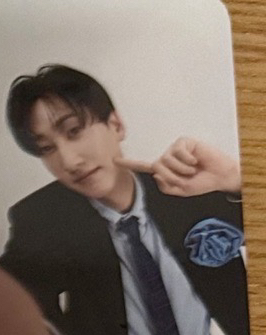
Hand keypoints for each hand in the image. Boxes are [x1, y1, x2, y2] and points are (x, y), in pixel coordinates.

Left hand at [123, 137, 242, 197]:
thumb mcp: (180, 190)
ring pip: (167, 160)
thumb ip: (166, 186)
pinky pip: (179, 152)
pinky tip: (197, 161)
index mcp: (163, 170)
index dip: (129, 164)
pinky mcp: (185, 143)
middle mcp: (166, 158)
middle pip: (157, 167)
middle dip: (173, 177)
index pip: (143, 167)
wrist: (220, 177)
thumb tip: (156, 174)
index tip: (114, 160)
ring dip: (182, 170)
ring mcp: (175, 150)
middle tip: (188, 178)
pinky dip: (188, 160)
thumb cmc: (201, 182)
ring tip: (193, 170)